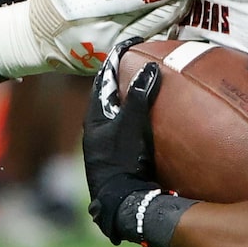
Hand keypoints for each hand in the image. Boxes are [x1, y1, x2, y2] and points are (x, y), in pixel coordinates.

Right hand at [0, 0, 181, 77]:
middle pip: (148, 18)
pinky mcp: (113, 61)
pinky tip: (173, 23)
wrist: (38, 39)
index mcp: (87, 10)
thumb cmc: (54, 1)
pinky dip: (162, 36)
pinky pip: (145, 48)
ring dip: (172, 20)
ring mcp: (109, 52)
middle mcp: (101, 34)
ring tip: (185, 4)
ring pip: (151, 36)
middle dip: (172, 3)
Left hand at [83, 59, 188, 246]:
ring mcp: (105, 148)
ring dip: (131, 101)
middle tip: (140, 63)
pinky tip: (153, 122)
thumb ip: (139, 95)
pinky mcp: (117, 161)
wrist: (122, 201)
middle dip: (123, 80)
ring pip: (118, 116)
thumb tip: (149, 67)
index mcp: (94, 119)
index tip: (129, 45)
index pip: (102, 80)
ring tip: (148, 87)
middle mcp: (96, 132)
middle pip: (109, 97)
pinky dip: (138, 120)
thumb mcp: (132, 123)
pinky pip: (127, 131)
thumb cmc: (122, 159)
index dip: (115, 60)